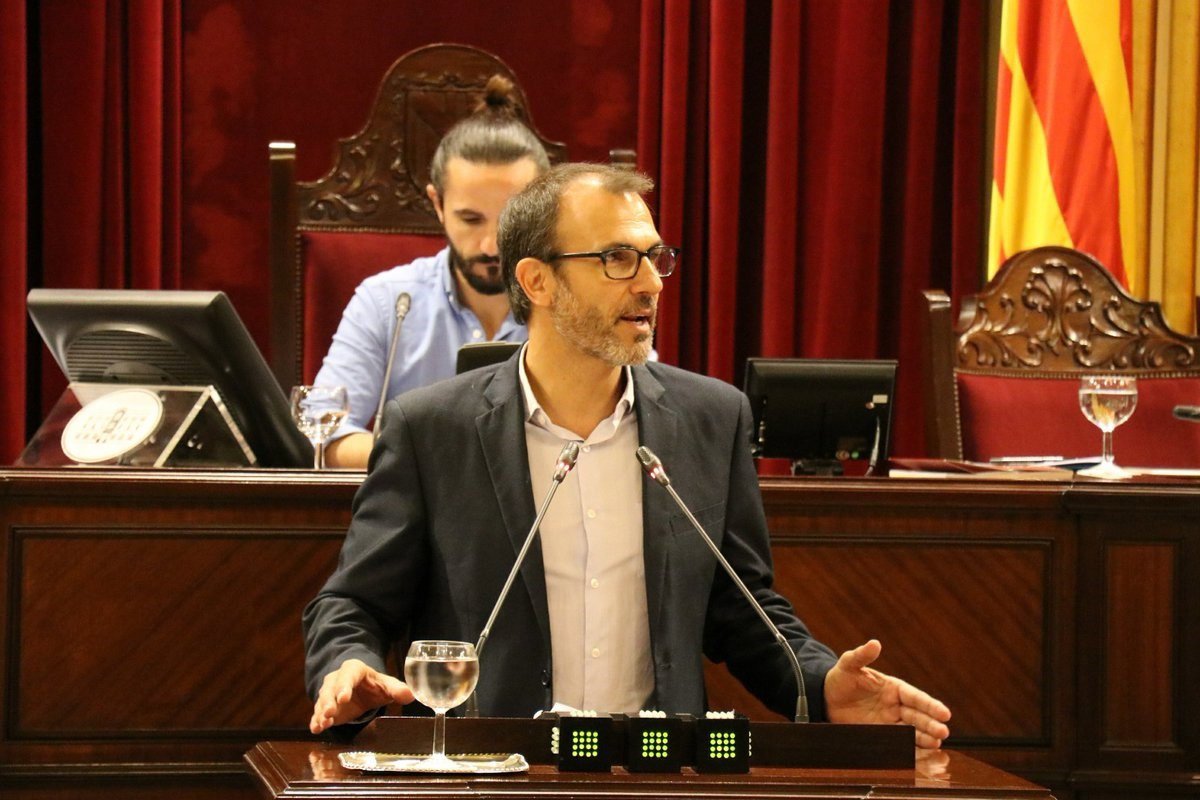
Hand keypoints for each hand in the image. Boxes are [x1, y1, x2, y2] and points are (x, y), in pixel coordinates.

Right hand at [309, 658, 413, 733]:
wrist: (363, 690)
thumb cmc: (376, 686)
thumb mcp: (387, 686)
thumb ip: (397, 689)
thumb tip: (410, 695)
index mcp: (354, 670)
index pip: (348, 675)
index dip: (345, 686)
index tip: (343, 698)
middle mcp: (337, 679)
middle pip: (331, 688)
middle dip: (329, 701)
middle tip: (329, 713)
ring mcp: (329, 693)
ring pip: (322, 701)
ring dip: (321, 712)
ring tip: (322, 724)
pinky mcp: (325, 707)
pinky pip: (318, 712)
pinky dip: (316, 720)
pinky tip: (316, 728)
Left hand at [824, 639, 950, 748]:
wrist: (826, 698)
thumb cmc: (841, 678)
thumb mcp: (849, 665)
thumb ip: (862, 656)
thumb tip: (875, 643)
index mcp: (894, 688)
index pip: (915, 697)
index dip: (930, 705)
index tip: (944, 713)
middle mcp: (896, 706)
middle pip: (918, 716)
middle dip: (931, 724)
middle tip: (943, 732)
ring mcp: (890, 722)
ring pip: (913, 731)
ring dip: (925, 738)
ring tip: (937, 744)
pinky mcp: (882, 735)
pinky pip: (899, 743)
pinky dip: (911, 749)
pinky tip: (922, 755)